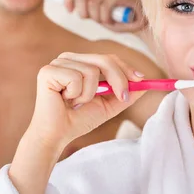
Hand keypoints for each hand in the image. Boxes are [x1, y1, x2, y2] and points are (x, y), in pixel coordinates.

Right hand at [28, 52, 145, 150]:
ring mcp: (57, 63)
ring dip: (89, 94)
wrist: (57, 135)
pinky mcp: (48, 71)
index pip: (108, 57)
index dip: (126, 67)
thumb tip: (145, 83)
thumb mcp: (108, 105)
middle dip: (118, 79)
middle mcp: (68, 58)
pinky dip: (77, 94)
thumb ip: (125, 94)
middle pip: (104, 59)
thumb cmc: (78, 120)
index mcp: (80, 62)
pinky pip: (76, 77)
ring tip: (77, 104)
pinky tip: (66, 101)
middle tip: (123, 97)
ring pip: (91, 71)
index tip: (141, 79)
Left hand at [64, 0, 146, 32]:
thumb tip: (70, 5)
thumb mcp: (98, 13)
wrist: (141, 24)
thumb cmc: (119, 19)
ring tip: (106, 20)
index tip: (69, 10)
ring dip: (97, 17)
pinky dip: (105, 18)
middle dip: (83, 12)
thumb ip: (87, 7)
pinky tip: (112, 20)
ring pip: (92, 2)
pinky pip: (104, 7)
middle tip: (94, 20)